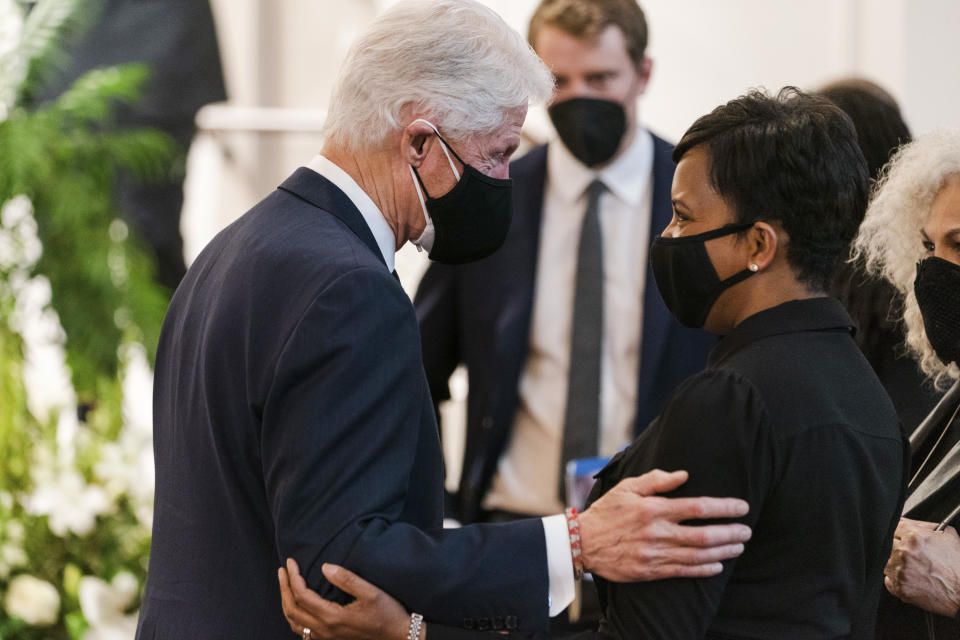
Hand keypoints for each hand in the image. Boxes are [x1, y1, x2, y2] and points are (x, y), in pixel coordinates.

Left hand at [278, 558, 419, 639]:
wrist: (398, 636)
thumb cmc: (387, 613)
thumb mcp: (370, 592)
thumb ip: (346, 579)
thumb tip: (324, 567)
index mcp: (331, 617)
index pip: (301, 595)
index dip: (293, 577)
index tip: (290, 561)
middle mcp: (324, 630)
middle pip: (292, 609)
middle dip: (284, 588)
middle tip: (282, 570)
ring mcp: (325, 638)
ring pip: (294, 623)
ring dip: (286, 603)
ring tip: (285, 586)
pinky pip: (302, 632)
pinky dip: (294, 617)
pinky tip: (298, 607)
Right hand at [579, 469, 750, 581]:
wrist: (582, 542)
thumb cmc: (607, 511)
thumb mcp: (628, 487)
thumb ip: (656, 480)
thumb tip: (684, 475)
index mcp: (654, 509)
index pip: (697, 507)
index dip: (724, 508)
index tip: (742, 507)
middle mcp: (657, 532)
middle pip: (703, 534)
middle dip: (730, 533)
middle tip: (747, 531)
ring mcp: (654, 554)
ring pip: (697, 555)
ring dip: (723, 551)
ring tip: (739, 547)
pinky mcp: (650, 571)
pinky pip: (683, 572)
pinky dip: (703, 570)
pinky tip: (718, 565)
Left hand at [884, 518, 959, 616]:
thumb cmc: (957, 567)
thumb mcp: (948, 538)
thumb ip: (927, 526)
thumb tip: (911, 522)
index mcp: (915, 537)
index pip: (895, 527)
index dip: (899, 532)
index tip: (900, 536)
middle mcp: (904, 552)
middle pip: (889, 543)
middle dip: (898, 547)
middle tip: (911, 555)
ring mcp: (900, 570)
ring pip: (887, 561)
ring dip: (896, 563)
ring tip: (914, 569)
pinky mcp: (899, 587)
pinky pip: (888, 579)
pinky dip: (897, 579)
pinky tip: (911, 579)